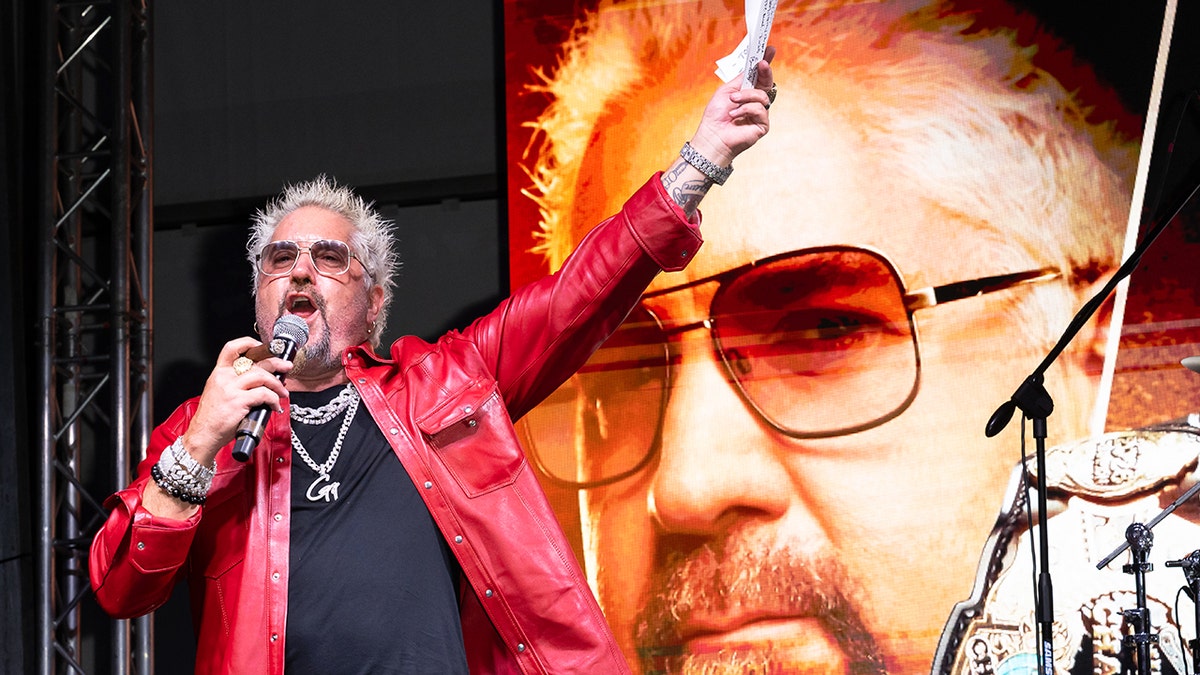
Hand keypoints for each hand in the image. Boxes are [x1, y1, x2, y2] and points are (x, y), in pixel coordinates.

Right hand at [182, 336, 292, 464]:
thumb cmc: (213, 417)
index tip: (263, 347)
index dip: (249, 343)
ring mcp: (231, 388)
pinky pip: (264, 394)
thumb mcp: (219, 392)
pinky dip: (274, 400)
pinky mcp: (239, 401)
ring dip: (277, 384)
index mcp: (219, 372)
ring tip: (282, 393)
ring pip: (262, 376)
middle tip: (286, 367)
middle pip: (254, 361)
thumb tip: (262, 378)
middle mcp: (224, 377)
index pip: (232, 348)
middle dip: (275, 363)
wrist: (203, 434)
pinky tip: (275, 406)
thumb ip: (236, 382)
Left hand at [687, 46, 776, 165]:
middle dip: (765, 71)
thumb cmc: (716, 116)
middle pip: (767, 83)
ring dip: (746, 96)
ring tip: (733, 101)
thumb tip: (753, 66)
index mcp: (747, 94)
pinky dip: (746, 109)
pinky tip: (735, 115)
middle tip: (762, 63)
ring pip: (762, 96)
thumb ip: (741, 79)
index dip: (765, 63)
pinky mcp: (762, 125)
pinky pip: (760, 110)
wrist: (712, 137)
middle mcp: (756, 103)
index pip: (759, 76)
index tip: (770, 49)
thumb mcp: (726, 91)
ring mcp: (760, 114)